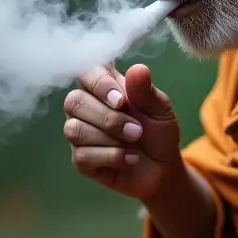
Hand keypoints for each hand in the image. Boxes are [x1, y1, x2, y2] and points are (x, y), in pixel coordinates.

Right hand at [63, 63, 180, 200]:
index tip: (122, 101)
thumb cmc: (158, 132)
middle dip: (109, 119)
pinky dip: (112, 157)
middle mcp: (85, 107)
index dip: (99, 84)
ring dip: (110, 138)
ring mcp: (80, 133)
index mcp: (104, 86)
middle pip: (74, 101)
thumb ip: (146, 91)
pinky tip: (129, 159)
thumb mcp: (160, 109)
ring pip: (74, 129)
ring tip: (134, 144)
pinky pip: (82, 155)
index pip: (85, 72)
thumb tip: (137, 69)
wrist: (163, 168)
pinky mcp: (80, 159)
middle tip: (137, 130)